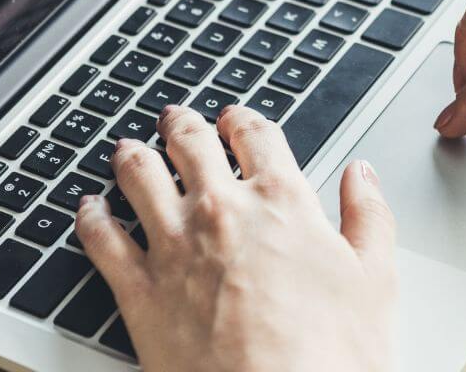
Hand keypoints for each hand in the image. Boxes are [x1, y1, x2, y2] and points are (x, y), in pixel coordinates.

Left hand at [76, 105, 396, 371]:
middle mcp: (221, 211)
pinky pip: (102, 238)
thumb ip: (369, 215)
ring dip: (132, 156)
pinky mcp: (139, 290)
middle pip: (190, 145)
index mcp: (280, 201)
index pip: (255, 136)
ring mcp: (174, 247)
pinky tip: (90, 209)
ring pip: (139, 177)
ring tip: (128, 149)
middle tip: (175, 119)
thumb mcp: (375, 278)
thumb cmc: (328, 355)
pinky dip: (91, 216)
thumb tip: (361, 175)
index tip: (234, 117)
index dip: (242, 119)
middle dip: (181, 126)